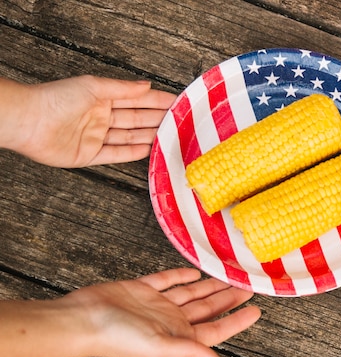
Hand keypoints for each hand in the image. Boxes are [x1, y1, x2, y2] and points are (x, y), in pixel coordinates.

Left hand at [0, 75, 175, 166]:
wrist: (29, 121)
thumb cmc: (55, 99)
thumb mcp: (95, 87)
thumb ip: (123, 89)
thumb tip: (146, 85)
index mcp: (101, 98)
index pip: (136, 100)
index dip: (157, 101)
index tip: (177, 102)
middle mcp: (100, 117)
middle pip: (135, 119)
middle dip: (157, 119)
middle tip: (180, 122)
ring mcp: (96, 136)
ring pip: (129, 137)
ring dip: (149, 136)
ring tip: (170, 136)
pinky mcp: (89, 154)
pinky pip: (116, 154)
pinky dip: (133, 153)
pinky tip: (148, 150)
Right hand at [64, 268, 260, 356]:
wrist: (81, 319)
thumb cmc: (115, 337)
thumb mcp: (158, 346)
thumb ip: (189, 351)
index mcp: (177, 336)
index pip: (215, 329)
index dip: (237, 321)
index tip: (256, 310)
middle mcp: (169, 320)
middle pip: (207, 308)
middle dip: (228, 298)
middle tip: (248, 287)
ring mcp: (156, 304)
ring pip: (191, 293)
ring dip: (210, 285)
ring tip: (229, 277)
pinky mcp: (141, 289)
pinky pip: (166, 280)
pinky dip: (181, 275)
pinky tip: (194, 272)